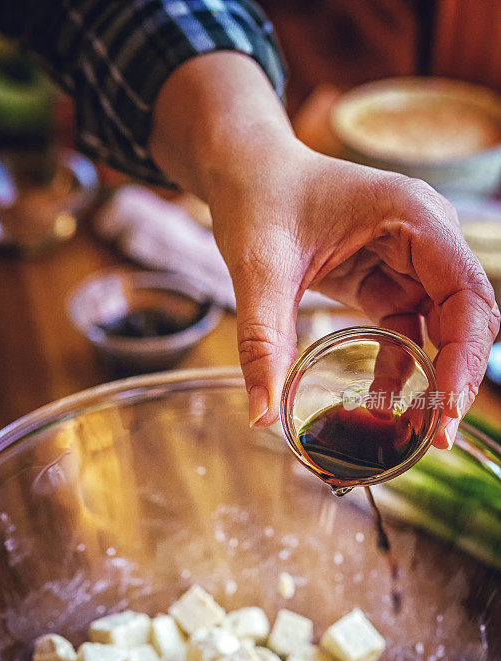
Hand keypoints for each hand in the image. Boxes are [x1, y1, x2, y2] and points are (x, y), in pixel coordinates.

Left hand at [209, 145, 499, 446]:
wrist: (246, 171)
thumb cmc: (259, 198)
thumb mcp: (259, 269)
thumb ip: (262, 341)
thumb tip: (262, 415)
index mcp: (412, 216)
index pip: (466, 291)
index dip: (466, 353)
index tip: (449, 407)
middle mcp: (425, 235)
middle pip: (467, 314)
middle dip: (457, 374)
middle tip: (439, 434)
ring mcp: (411, 258)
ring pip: (444, 326)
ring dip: (434, 375)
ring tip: (417, 430)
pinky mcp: (389, 277)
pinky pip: (409, 328)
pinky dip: (402, 364)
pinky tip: (383, 400)